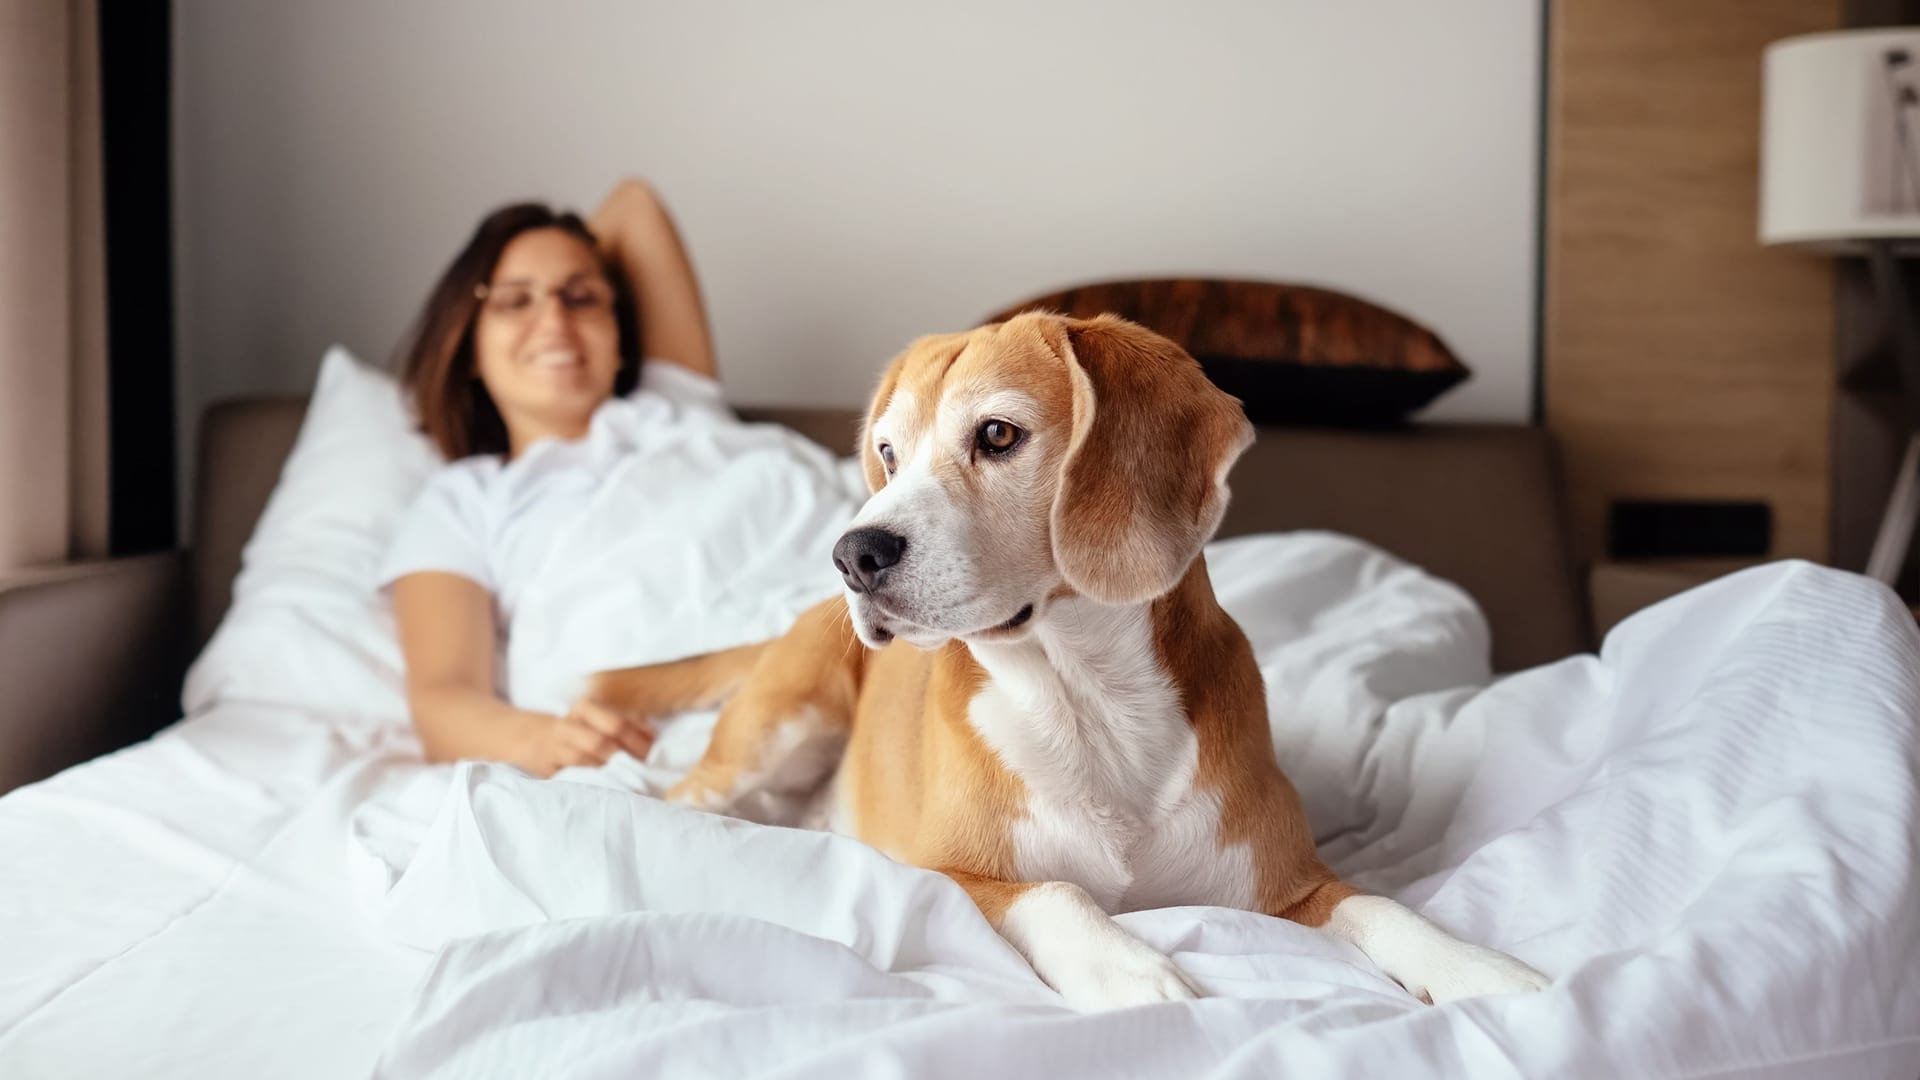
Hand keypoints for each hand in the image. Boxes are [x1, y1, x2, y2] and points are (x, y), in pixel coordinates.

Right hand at [520, 698, 655, 776]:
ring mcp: (553, 749)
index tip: (654, 754)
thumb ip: (629, 722)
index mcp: (584, 708)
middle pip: (601, 743)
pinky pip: (570, 779)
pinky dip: (591, 785)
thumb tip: (654, 737)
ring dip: (609, 773)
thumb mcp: (600, 717)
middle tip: (646, 771)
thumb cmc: (579, 729)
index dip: (638, 740)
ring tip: (631, 782)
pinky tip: (608, 790)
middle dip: (626, 759)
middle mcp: (566, 726)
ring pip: (584, 762)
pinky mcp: (545, 771)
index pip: (616, 724)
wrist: (530, 739)